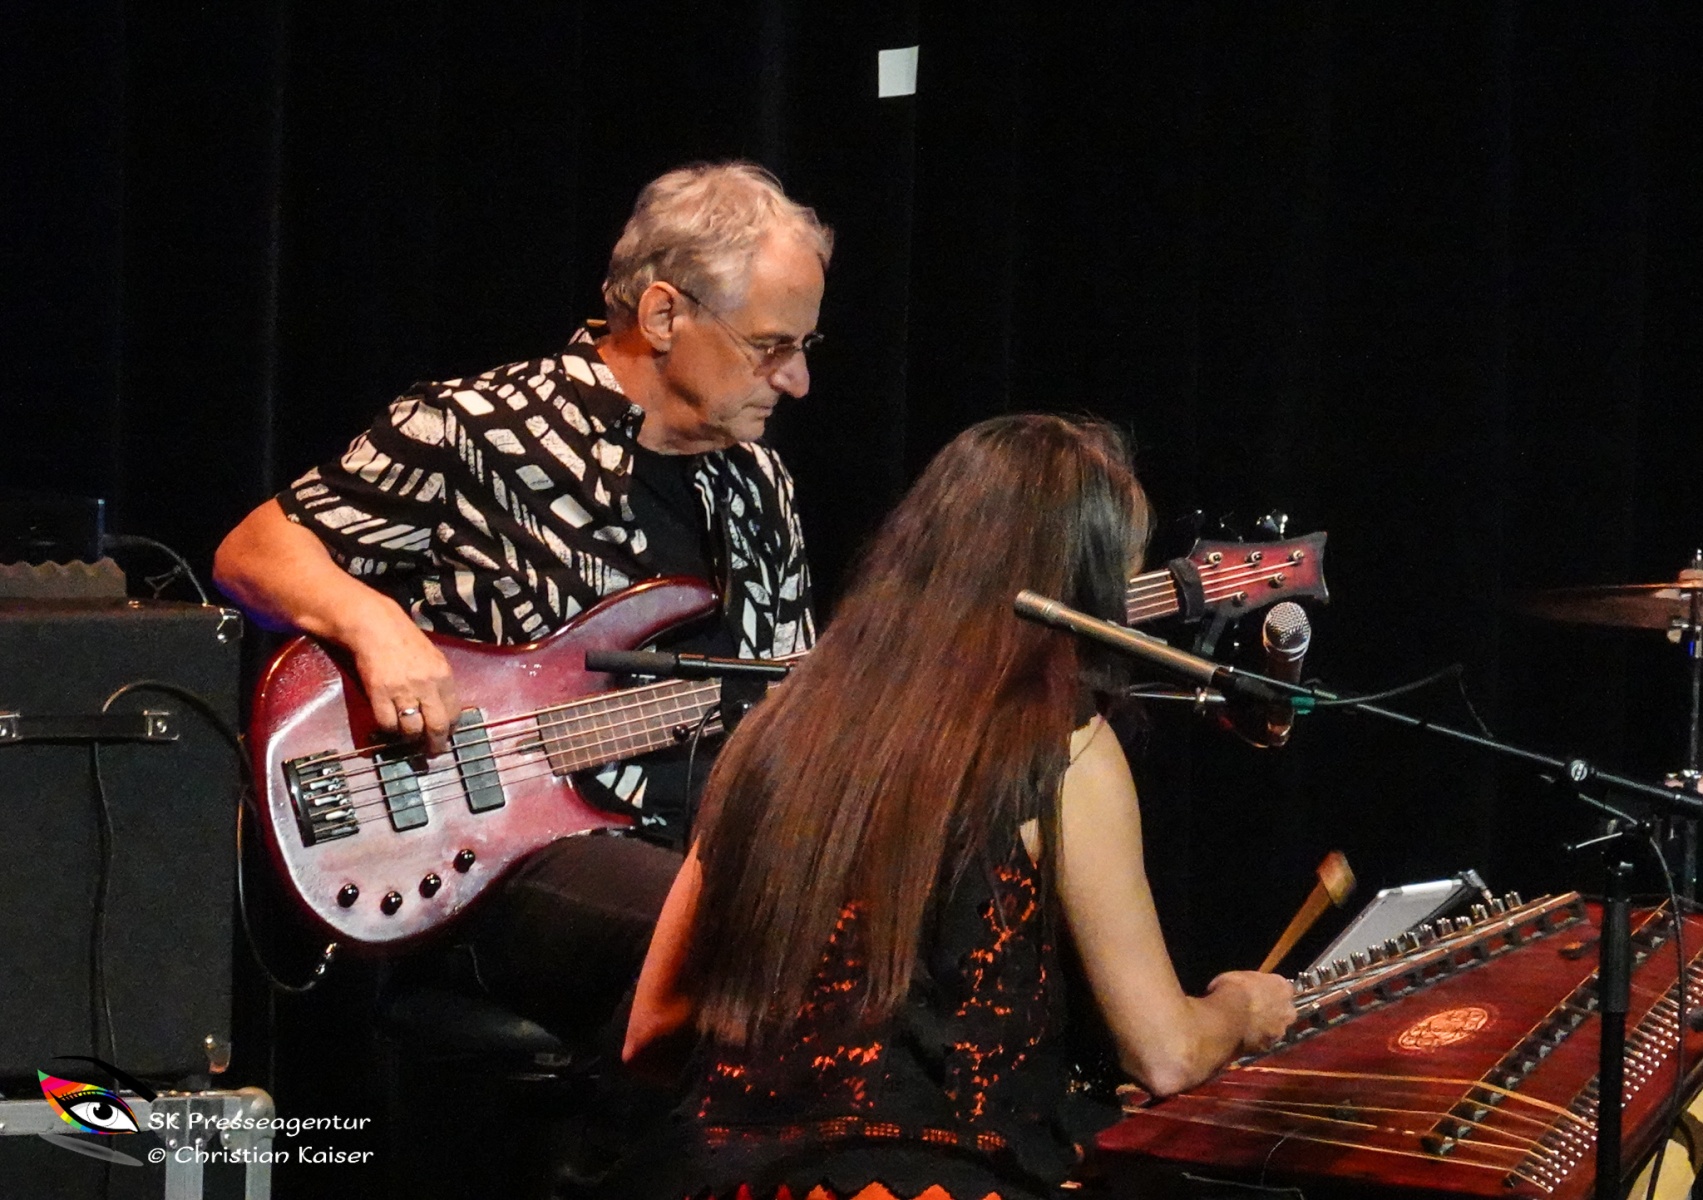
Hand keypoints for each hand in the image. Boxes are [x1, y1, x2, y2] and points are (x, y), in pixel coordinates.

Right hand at [342, 601, 459, 754]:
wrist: (375, 626)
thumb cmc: (405, 640)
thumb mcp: (433, 658)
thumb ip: (440, 683)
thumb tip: (444, 710)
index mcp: (443, 676)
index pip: (454, 713)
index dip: (450, 729)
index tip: (446, 736)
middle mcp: (426, 685)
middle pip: (436, 726)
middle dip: (435, 744)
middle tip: (432, 752)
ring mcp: (402, 690)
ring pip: (411, 730)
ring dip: (411, 739)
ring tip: (409, 739)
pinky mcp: (379, 693)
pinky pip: (388, 724)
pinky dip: (390, 730)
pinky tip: (391, 726)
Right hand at [1206, 970, 1296, 1053]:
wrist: (1227, 1016)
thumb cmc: (1232, 989)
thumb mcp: (1238, 976)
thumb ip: (1249, 982)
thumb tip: (1243, 985)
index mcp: (1281, 986)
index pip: (1283, 987)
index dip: (1270, 990)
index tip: (1259, 991)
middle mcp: (1287, 1008)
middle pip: (1284, 1010)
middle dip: (1273, 1011)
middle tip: (1255, 1009)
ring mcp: (1281, 1029)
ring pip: (1276, 1027)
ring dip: (1266, 1027)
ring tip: (1246, 1025)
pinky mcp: (1270, 1045)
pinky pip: (1264, 1041)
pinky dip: (1256, 1040)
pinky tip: (1243, 1036)